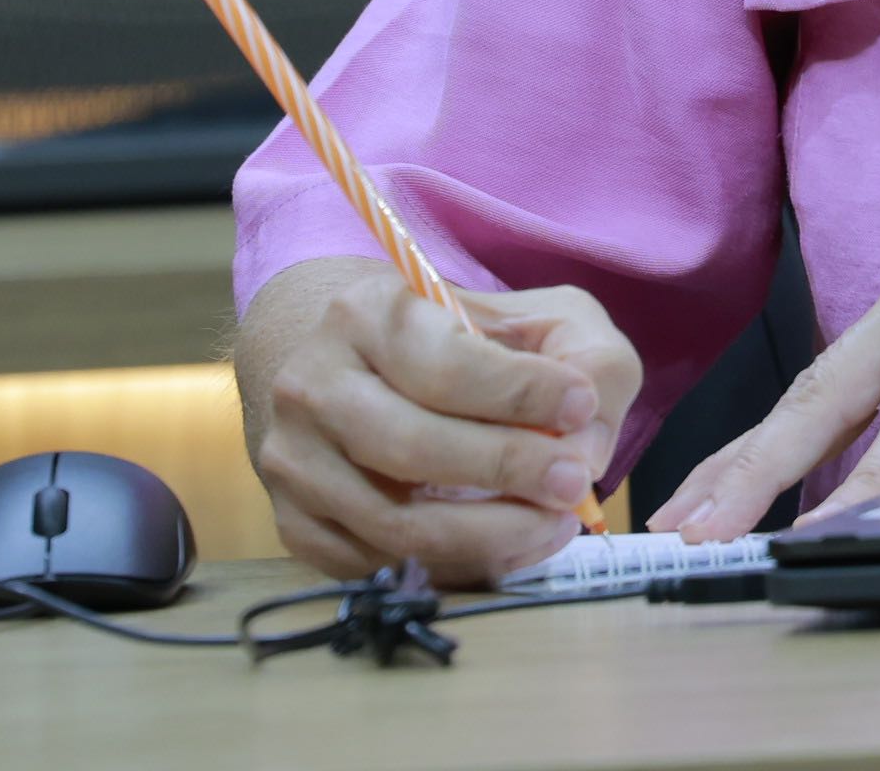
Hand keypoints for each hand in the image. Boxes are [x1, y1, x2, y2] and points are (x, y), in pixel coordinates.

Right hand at [233, 256, 642, 583]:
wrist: (359, 372)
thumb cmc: (462, 343)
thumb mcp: (536, 318)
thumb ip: (585, 357)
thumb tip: (585, 440)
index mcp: (367, 314)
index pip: (444, 363)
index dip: (520, 391)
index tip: (581, 405)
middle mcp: (312, 385)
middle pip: (413, 446)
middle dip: (508, 470)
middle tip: (574, 484)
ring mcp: (293, 460)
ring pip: (393, 522)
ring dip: (489, 534)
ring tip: (554, 523)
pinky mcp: (294, 524)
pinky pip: (375, 564)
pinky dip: (450, 565)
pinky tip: (505, 543)